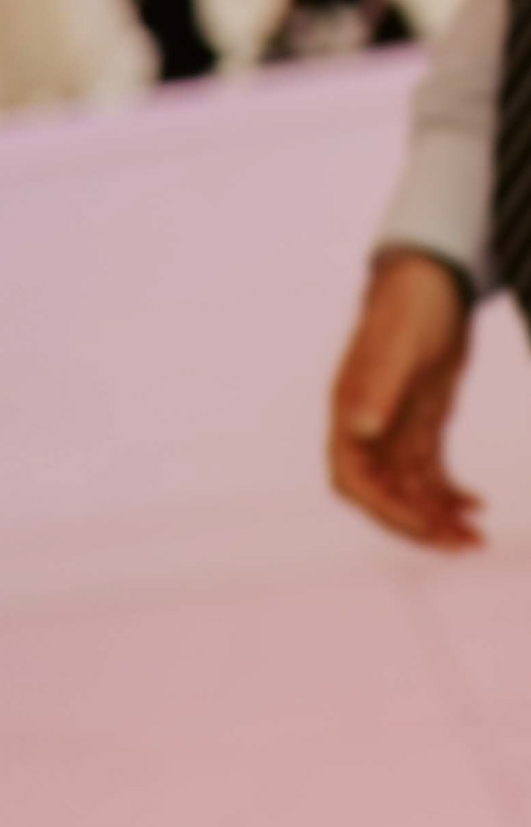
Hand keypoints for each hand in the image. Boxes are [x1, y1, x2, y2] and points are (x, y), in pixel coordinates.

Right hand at [329, 250, 482, 548]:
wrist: (429, 279)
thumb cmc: (408, 306)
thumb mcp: (398, 344)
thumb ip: (377, 384)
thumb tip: (359, 430)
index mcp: (349, 413)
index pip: (353, 479)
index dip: (386, 510)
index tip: (427, 526)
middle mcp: (366, 428)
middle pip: (382, 494)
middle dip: (418, 526)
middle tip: (465, 546)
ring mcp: (393, 427)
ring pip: (408, 488)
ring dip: (438, 518)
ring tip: (478, 540)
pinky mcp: (419, 423)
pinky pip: (428, 471)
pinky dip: (449, 493)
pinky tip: (478, 505)